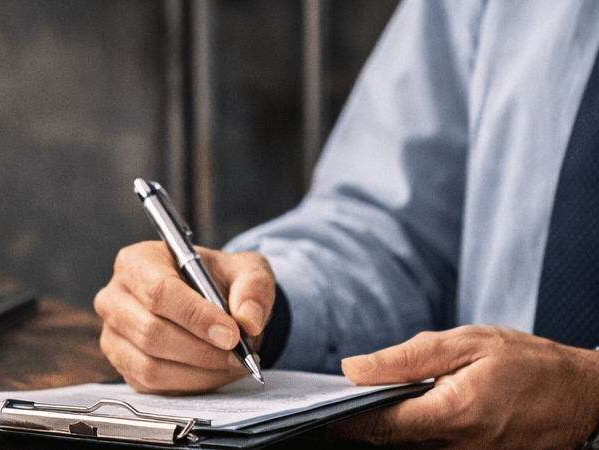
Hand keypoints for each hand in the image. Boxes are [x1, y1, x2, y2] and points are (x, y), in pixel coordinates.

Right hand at [94, 241, 275, 394]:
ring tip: (231, 365)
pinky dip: (189, 385)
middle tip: (238, 355)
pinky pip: (151, 384)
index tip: (231, 334)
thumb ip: (253, 288)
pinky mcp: (121, 362)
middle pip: (151, 332)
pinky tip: (214, 373)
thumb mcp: (245, 269)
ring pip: (150, 365)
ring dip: (198, 372)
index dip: (196, 317)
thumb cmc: (217, 280)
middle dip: (201, 350)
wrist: (206, 299)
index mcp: (138, 261)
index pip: (159, 292)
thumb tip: (248, 321)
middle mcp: (115, 296)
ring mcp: (113, 332)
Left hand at [333, 325, 598, 448]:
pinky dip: (406, 436)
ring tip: (356, 406)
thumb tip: (352, 369)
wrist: (584, 396)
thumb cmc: (529, 364)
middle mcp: (455, 448)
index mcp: (450, 415)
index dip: (340, 421)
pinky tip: (396, 414)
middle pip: (385, 443)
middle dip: (353, 426)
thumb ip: (406, 359)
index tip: (312, 411)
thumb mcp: (467, 344)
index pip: (376, 426)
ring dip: (379, 431)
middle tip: (325, 406)